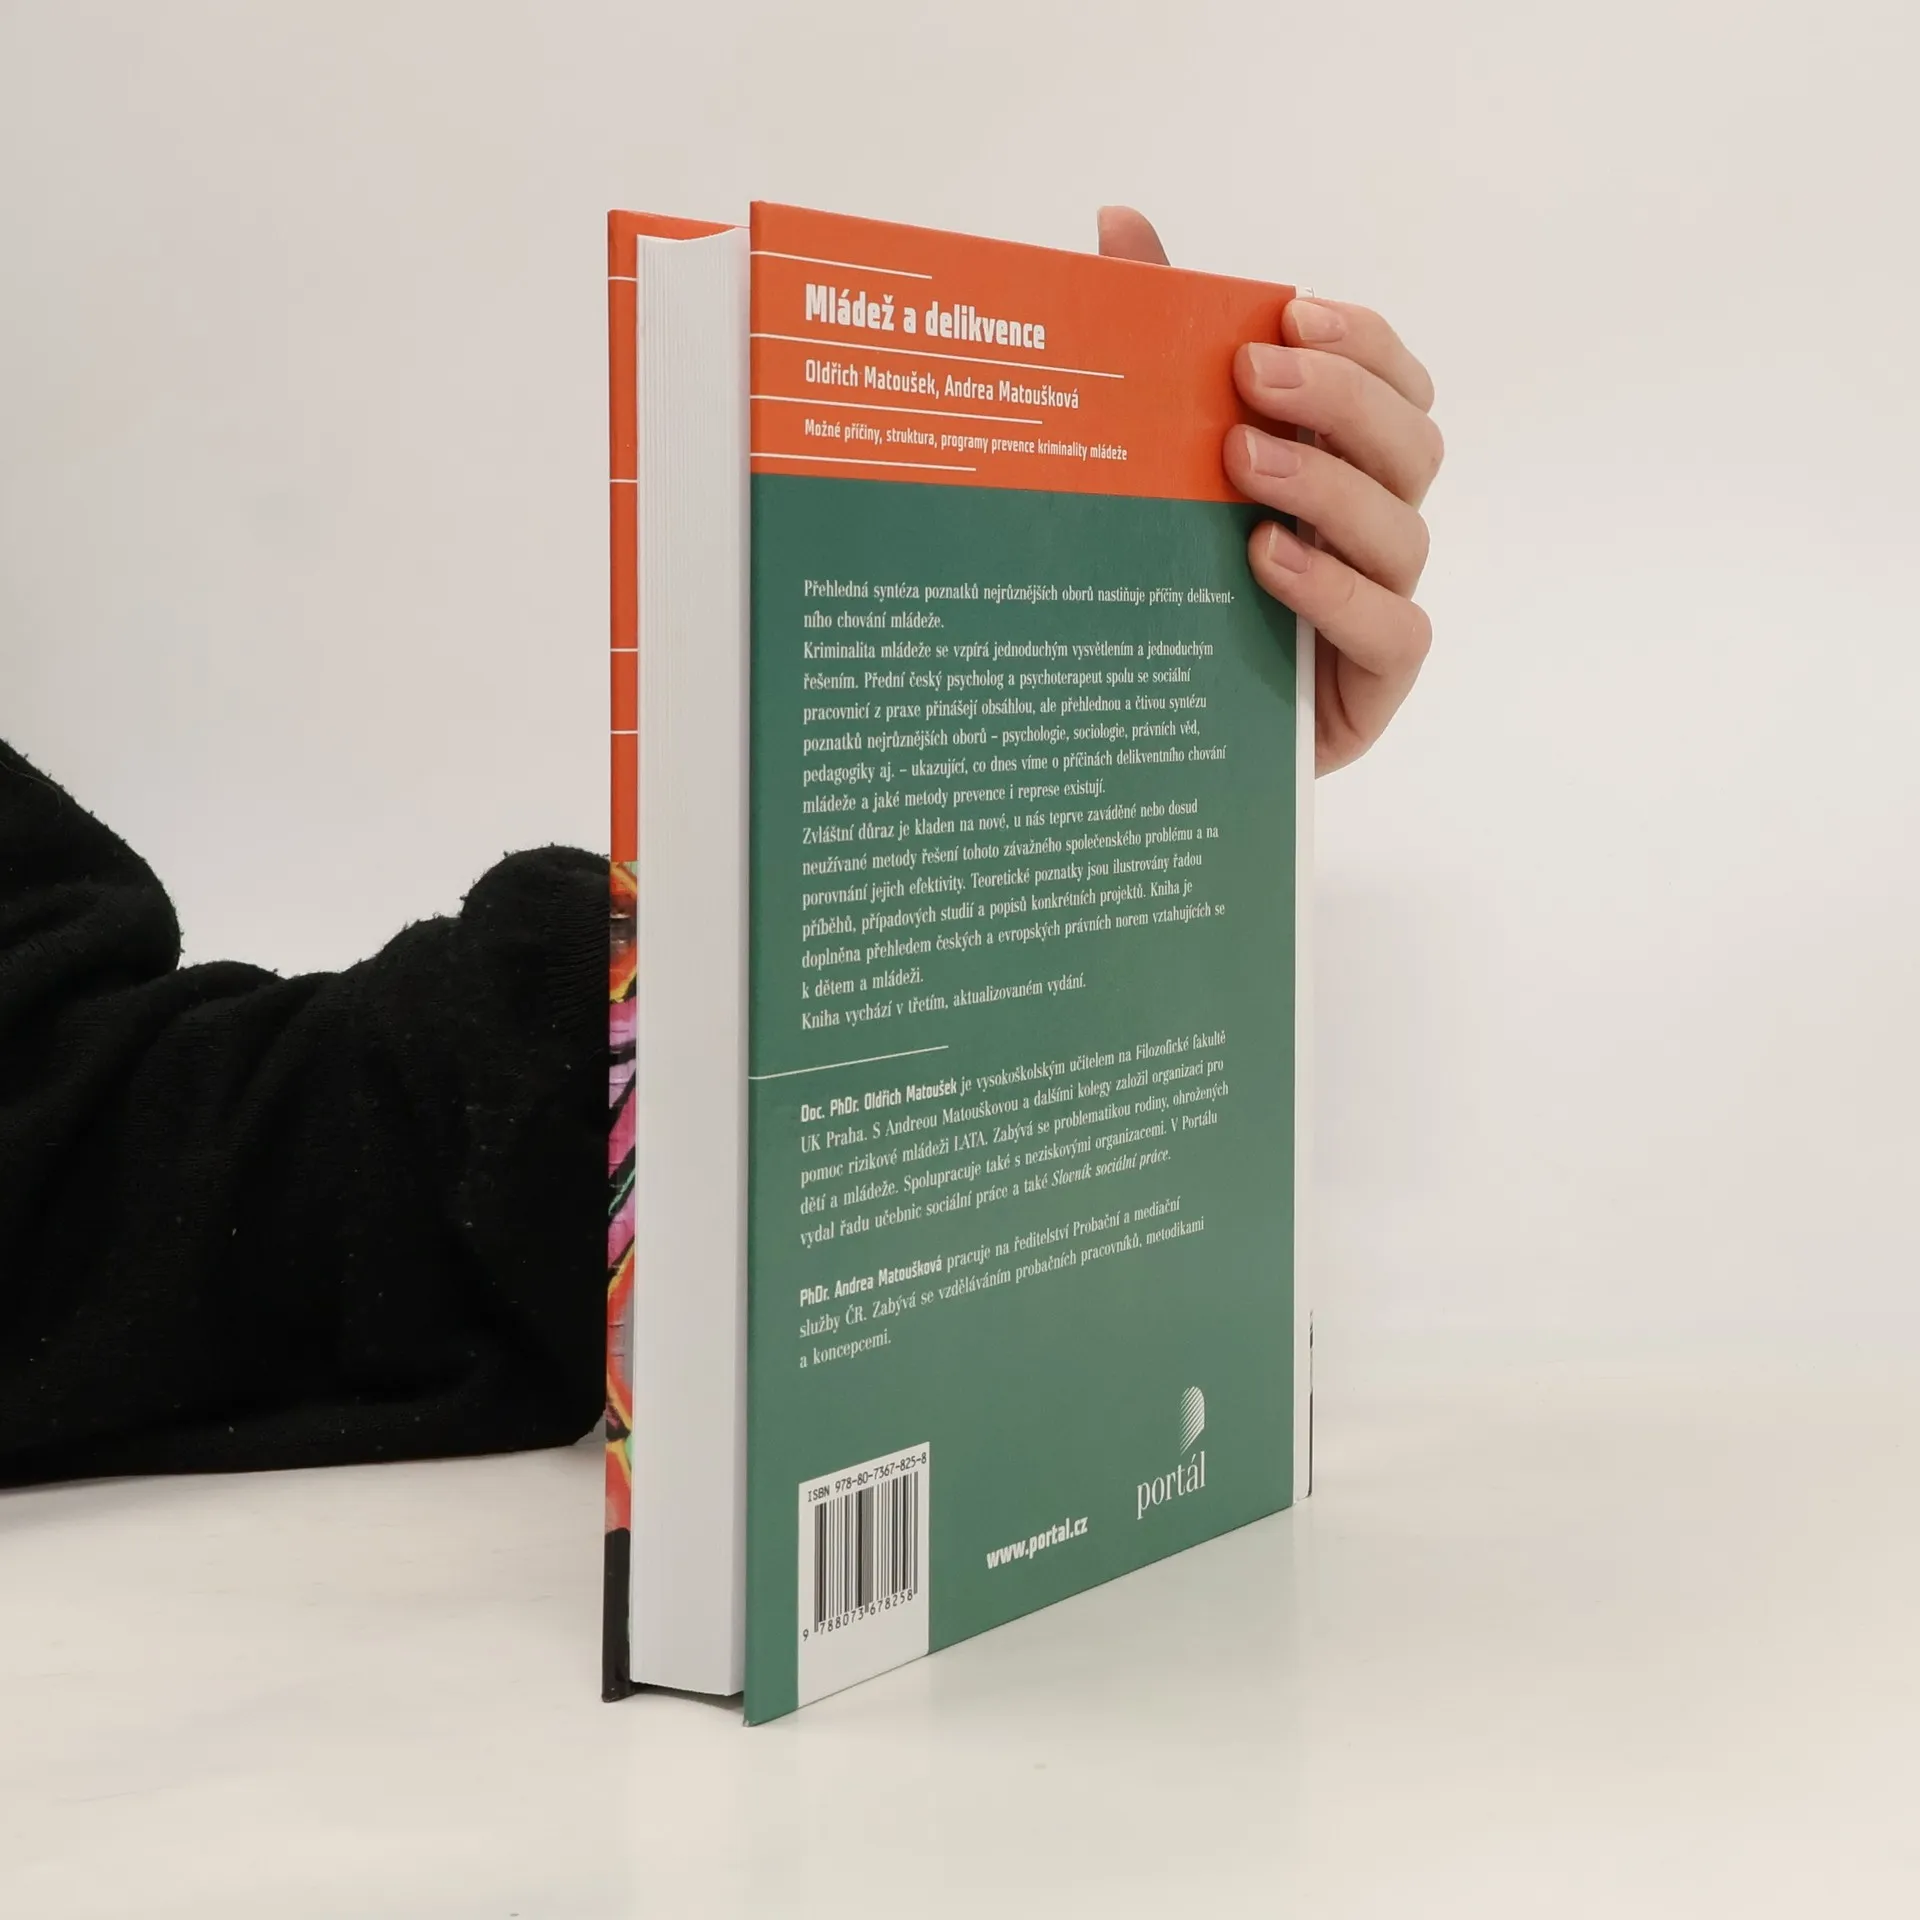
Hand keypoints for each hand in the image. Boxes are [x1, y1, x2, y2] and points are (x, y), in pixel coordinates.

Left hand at [1097, 207, 1440, 773]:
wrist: (1146, 732)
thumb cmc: (1165, 585)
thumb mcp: (1149, 462)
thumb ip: (1151, 344)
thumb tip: (1116, 223)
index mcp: (1337, 463)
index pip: (1390, 381)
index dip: (1359, 343)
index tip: (1289, 313)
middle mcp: (1370, 526)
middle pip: (1409, 443)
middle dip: (1339, 399)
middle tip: (1252, 379)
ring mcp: (1378, 603)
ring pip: (1402, 530)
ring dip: (1327, 486)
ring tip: (1240, 467)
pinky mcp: (1373, 682)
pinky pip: (1391, 628)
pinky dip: (1334, 590)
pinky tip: (1267, 562)